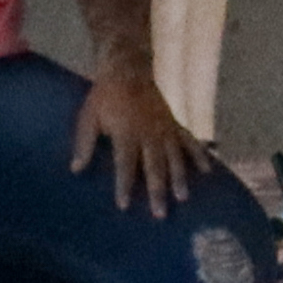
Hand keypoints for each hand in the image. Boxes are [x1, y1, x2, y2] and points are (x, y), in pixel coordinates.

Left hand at [68, 69, 203, 213]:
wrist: (128, 68)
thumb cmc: (104, 96)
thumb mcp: (88, 116)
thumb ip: (84, 143)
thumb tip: (75, 169)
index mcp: (126, 132)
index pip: (125, 164)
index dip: (124, 184)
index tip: (124, 205)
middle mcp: (148, 132)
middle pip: (154, 166)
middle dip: (156, 191)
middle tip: (160, 214)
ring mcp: (164, 128)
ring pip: (174, 157)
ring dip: (179, 178)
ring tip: (183, 198)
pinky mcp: (174, 124)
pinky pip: (189, 141)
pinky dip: (199, 155)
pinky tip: (207, 171)